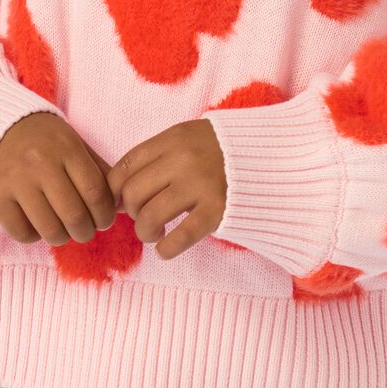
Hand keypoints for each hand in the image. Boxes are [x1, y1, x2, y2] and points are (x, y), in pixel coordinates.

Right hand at [0, 111, 123, 244]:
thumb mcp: (75, 144)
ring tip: (63, 229)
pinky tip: (37, 223)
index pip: (95, 192)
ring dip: (62, 237)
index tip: (104, 219)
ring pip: (50, 229)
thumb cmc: (44, 140)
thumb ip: (99, 172)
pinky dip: (34, 236)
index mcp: (66, 147)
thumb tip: (124, 206)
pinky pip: (22, 233)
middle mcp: (40, 163)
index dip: (105, 214)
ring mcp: (15, 180)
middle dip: (86, 231)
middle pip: (75, 216)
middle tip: (85, 230)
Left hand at [106, 120, 225, 260]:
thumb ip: (159, 157)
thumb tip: (120, 192)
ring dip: (145, 232)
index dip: (115, 190)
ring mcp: (200, 184)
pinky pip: (178, 237)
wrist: (271, 157)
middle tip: (143, 217)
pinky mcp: (217, 210)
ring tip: (155, 233)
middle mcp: (184, 159)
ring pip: (149, 216)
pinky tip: (166, 249)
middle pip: (133, 192)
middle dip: (131, 212)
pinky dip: (165, 249)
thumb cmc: (223, 151)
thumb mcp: (190, 138)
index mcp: (174, 138)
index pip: (125, 166)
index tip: (121, 202)